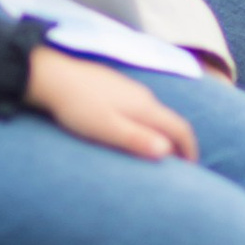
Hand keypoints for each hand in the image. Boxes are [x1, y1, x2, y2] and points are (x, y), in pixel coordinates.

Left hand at [25, 47, 198, 160]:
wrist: (52, 76)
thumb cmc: (78, 107)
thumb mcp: (107, 129)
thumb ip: (137, 139)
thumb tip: (167, 151)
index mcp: (145, 107)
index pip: (180, 128)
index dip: (190, 149)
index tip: (191, 168)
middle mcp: (142, 95)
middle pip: (170, 120)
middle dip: (177, 143)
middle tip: (177, 164)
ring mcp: (128, 88)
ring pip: (154, 113)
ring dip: (160, 132)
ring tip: (154, 151)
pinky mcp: (114, 86)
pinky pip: (139, 107)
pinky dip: (145, 123)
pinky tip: (130, 130)